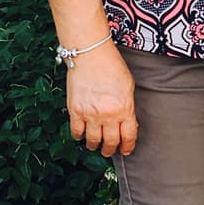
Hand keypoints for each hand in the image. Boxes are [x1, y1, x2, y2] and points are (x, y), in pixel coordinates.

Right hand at [65, 42, 136, 157]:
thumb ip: (127, 106)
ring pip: (92, 141)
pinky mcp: (75, 111)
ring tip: (95, 145)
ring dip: (94, 145)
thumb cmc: (111, 65)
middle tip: (109, 151)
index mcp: (124, 109)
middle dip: (110, 149)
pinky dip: (79, 136)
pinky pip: (76, 132)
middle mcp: (107, 115)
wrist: (90, 53)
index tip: (126, 150)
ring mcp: (90, 114)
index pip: (128, 136)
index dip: (127, 146)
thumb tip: (126, 120)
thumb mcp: (128, 87)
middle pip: (110, 142)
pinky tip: (81, 135)